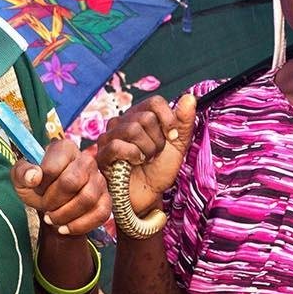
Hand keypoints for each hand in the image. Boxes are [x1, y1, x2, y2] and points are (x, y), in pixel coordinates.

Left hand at [11, 139, 110, 235]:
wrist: (50, 202)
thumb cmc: (36, 185)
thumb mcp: (21, 177)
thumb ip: (22, 173)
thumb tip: (34, 176)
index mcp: (64, 148)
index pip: (52, 168)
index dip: (41, 185)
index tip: (37, 189)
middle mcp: (86, 160)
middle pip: (72, 182)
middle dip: (53, 201)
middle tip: (45, 206)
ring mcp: (99, 179)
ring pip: (87, 199)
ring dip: (65, 215)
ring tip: (52, 218)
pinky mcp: (106, 199)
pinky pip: (101, 214)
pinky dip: (80, 226)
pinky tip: (65, 228)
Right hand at [94, 93, 196, 215]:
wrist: (148, 196)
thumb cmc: (159, 169)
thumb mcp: (178, 145)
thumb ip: (184, 122)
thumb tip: (190, 98)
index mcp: (139, 116)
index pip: (155, 102)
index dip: (168, 118)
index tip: (172, 137)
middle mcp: (122, 122)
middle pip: (145, 117)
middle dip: (158, 140)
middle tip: (155, 154)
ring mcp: (109, 137)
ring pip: (132, 129)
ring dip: (147, 150)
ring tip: (146, 160)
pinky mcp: (102, 154)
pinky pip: (118, 145)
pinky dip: (133, 155)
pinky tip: (135, 163)